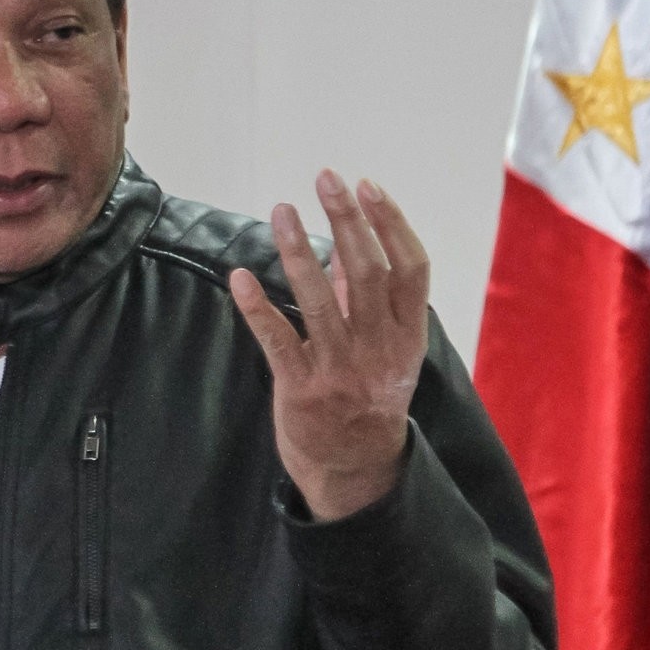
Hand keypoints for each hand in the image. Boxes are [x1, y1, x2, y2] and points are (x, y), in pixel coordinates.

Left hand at [229, 170, 429, 520]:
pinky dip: (258, 307)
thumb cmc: (369, 398)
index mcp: (407, 335)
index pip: (410, 268)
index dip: (390, 224)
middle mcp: (379, 349)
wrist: (355, 470)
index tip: (367, 186)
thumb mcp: (386, 349)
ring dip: (297, 251)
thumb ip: (364, 298)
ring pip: (319, 301)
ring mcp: (341, 370)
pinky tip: (239, 277)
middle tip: (325, 178)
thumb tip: (347, 244)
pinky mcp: (302, 389)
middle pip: (366, 273)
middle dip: (347, 220)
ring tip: (280, 209)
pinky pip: (278, 340)